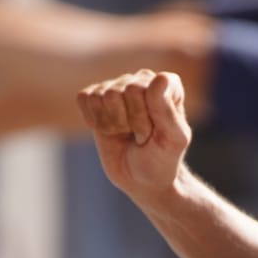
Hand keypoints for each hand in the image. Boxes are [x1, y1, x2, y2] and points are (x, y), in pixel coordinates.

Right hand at [77, 70, 192, 203]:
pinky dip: (94, 122)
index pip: (150, 87)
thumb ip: (167, 111)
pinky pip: (84, 99)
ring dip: (113, 124)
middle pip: (126, 90)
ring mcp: (117, 87)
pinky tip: (108, 130)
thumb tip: (158, 77)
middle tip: (141, 137)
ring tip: (125, 134)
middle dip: (132, 122)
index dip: (148, 115)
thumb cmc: (162, 160)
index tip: (155, 132)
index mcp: (167, 85)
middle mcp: (141, 80)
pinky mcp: (95, 97)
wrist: (141, 180)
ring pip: (104, 96)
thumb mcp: (173, 141)